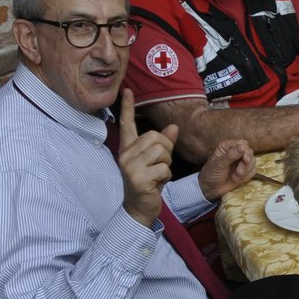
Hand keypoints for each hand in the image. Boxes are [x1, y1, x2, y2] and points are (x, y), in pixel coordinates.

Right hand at [115, 89, 177, 227]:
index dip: (128, 107)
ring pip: (161, 151)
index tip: (127, 90)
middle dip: (166, 150)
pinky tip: (156, 184)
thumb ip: (163, 144)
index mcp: (128, 148)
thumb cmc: (149, 183)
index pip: (127, 124)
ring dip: (167, 164)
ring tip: (157, 174)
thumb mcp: (157, 161)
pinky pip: (164, 168)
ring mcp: (129, 166)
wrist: (140, 207)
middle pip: (156, 137)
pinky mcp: (138, 178)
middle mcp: (125, 154)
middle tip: (159, 165)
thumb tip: (173, 127)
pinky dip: (166, 177)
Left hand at [197, 138, 255, 199]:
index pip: (243, 144)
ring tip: (235, 177)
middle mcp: (236, 152)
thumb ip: (231, 155)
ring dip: (245, 172)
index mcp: (227, 147)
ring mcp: (241, 161)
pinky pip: (253, 171)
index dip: (245, 152)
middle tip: (239, 172)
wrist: (211, 189)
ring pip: (253, 162)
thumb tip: (243, 147)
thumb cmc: (211, 174)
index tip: (245, 160)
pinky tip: (237, 179)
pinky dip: (246, 177)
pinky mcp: (245, 170)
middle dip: (245, 164)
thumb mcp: (219, 164)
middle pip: (249, 153)